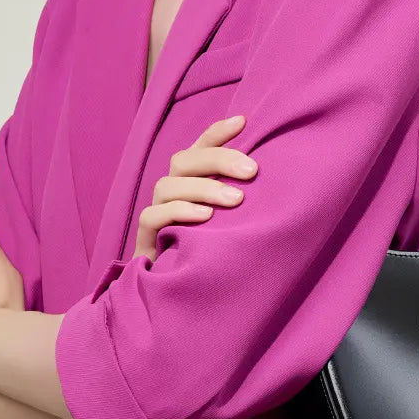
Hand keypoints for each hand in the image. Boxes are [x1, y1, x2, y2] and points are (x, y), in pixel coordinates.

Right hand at [134, 115, 257, 264]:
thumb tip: (272, 173)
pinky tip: (205, 218)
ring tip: (235, 200)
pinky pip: (152, 217)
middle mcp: (172, 193)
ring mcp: (157, 214)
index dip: (217, 132)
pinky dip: (179, 212)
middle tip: (252, 171)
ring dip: (204, 188)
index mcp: (192, 181)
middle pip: (183, 160)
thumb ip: (244, 194)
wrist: (188, 297)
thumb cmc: (220, 251)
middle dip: (218, 160)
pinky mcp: (146, 240)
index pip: (199, 147)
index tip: (243, 121)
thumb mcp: (237, 219)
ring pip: (167, 185)